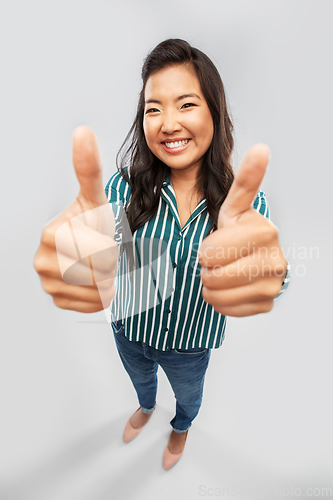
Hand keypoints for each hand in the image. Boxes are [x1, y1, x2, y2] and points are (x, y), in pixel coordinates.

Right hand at [33, 126, 117, 312]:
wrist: (87, 247)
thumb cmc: (92, 222)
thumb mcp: (94, 197)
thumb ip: (88, 169)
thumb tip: (82, 131)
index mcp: (51, 234)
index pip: (100, 252)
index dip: (112, 246)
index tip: (102, 237)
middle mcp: (42, 260)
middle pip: (99, 272)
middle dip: (111, 263)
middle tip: (104, 252)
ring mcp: (47, 283)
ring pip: (98, 290)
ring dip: (108, 279)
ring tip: (100, 265)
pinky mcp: (56, 300)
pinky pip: (92, 304)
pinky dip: (101, 295)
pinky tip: (95, 280)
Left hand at [199, 144, 286, 316]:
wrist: (252, 258)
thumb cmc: (237, 231)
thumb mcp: (235, 206)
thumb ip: (246, 181)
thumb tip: (262, 147)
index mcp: (265, 232)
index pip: (209, 253)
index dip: (205, 249)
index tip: (218, 243)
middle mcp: (275, 261)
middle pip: (211, 276)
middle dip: (207, 267)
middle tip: (220, 258)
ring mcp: (273, 286)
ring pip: (215, 295)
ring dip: (210, 285)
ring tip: (223, 271)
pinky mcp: (267, 305)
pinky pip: (225, 310)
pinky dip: (220, 300)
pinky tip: (230, 287)